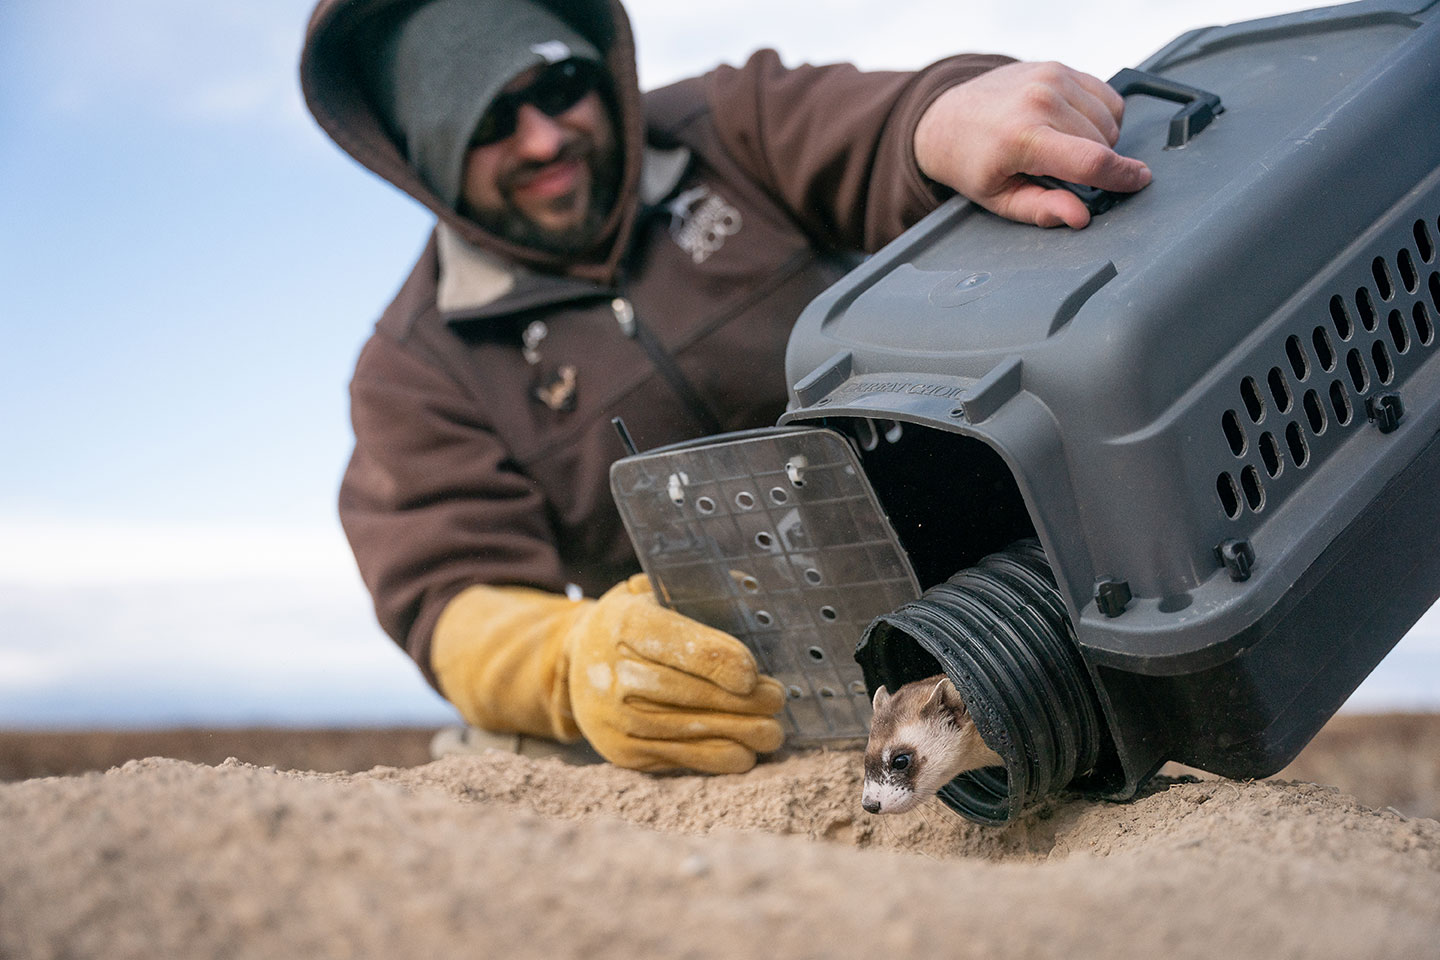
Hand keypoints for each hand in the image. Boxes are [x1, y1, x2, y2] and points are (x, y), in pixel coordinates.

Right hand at [565, 575, 785, 772]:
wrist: (577, 662)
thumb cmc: (633, 621)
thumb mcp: (653, 591)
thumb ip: (697, 588)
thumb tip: (749, 585)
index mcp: (625, 623)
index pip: (678, 645)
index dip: (720, 661)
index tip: (752, 673)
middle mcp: (615, 673)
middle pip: (689, 693)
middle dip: (741, 702)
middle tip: (776, 699)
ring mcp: (615, 717)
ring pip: (688, 731)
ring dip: (738, 733)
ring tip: (771, 731)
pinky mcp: (621, 750)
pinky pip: (677, 758)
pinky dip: (716, 760)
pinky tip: (744, 754)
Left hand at [914, 60, 1151, 227]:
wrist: (946, 117)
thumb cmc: (971, 160)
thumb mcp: (999, 199)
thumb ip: (1042, 209)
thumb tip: (1080, 217)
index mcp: (1022, 138)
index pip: (1089, 160)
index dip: (1121, 176)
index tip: (1138, 181)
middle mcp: (1039, 101)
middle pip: (1102, 143)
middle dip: (1093, 164)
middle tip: (1058, 171)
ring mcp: (1050, 79)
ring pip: (1109, 120)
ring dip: (1097, 140)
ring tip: (1060, 148)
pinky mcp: (1058, 68)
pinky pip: (1105, 96)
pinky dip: (1099, 116)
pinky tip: (1070, 127)